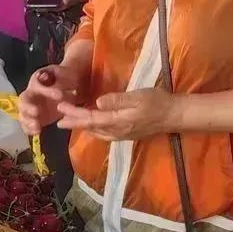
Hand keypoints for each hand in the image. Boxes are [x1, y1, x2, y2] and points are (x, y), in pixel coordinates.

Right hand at [18, 59, 90, 135]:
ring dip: (28, 120)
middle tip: (36, 112)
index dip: (46, 91)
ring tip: (37, 127)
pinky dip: (29, 129)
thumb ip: (61, 80)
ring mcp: (32, 107)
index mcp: (37, 80)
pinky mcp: (36, 118)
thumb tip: (56, 90)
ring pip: (23, 114)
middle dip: (28, 107)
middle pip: (23, 100)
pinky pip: (27, 124)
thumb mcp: (66, 74)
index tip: (60, 95)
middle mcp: (31, 93)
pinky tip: (37, 132)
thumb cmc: (67, 77)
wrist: (70, 85)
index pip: (37, 85)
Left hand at [56, 87, 177, 140]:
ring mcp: (121, 135)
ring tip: (69, 122)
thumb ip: (118, 100)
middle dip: (74, 122)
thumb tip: (97, 102)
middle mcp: (117, 132)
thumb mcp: (138, 97)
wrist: (174, 116)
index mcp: (118, 121)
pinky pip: (103, 133)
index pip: (90, 118)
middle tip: (58, 119)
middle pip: (90, 127)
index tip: (61, 108)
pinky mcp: (125, 134)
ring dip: (82, 126)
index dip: (74, 114)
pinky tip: (90, 125)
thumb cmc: (158, 102)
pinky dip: (93, 128)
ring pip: (96, 132)